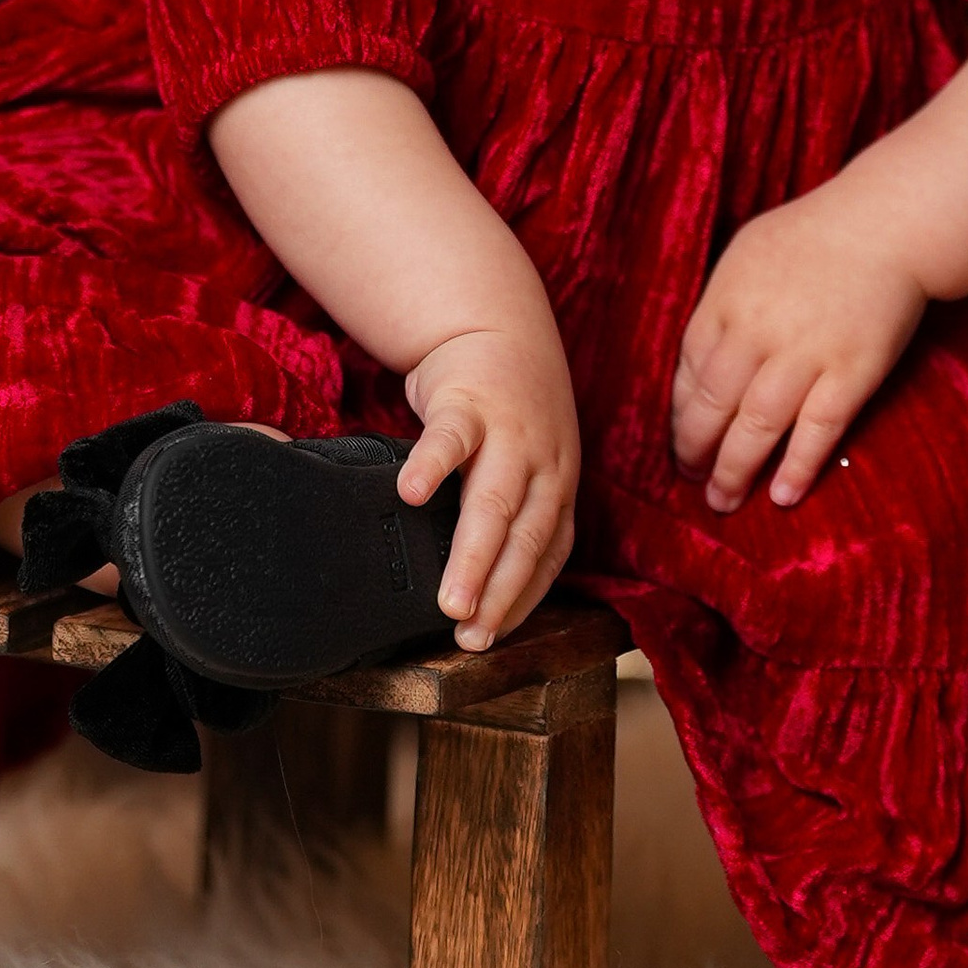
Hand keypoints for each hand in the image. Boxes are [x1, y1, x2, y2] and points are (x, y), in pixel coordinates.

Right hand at [400, 322, 581, 651]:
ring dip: (473, 555)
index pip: (548, 556)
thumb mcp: (529, 466)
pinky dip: (433, 465)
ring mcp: (509, 432)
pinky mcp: (468, 401)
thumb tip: (475, 592)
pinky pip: (451, 436)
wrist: (499, 328)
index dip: (522, 600)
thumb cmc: (509, 416)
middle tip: (471, 636)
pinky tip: (410, 493)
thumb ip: (511, 518)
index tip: (492, 639)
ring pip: (494, 502)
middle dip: (500, 592)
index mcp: (557, 488)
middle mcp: (543, 465)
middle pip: (525, 537)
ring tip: (447, 601)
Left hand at [668, 191, 928, 513]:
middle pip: (713, 405)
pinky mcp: (851, 373)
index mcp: (725, 300)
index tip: (680, 439)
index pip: (689, 370)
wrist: (886, 225)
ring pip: (757, 426)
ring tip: (723, 501)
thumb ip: (721, 304)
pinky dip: (797, 466)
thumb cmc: (812, 235)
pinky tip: (782, 496)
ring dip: (735, 470)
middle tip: (690, 480)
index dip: (681, 413)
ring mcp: (806, 354)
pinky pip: (818, 430)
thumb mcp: (746, 254)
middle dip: (695, 450)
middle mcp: (758, 331)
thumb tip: (698, 358)